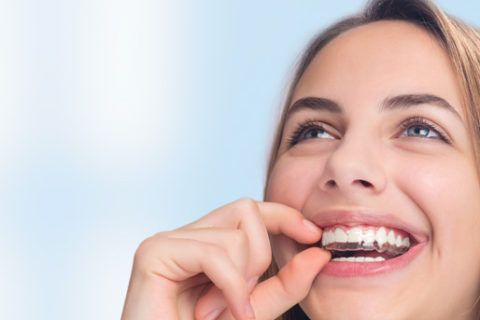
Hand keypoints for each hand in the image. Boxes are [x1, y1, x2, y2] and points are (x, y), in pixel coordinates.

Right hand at [121, 198, 330, 319]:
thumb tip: (319, 255)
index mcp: (205, 244)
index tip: (313, 234)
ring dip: (240, 282)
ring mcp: (167, 241)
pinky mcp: (154, 253)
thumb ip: (285, 284)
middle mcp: (185, 236)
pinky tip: (211, 314)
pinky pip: (214, 254)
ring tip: (215, 311)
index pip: (248, 210)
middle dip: (261, 254)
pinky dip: (229, 287)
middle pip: (245, 210)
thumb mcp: (254, 309)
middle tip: (246, 295)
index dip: (283, 214)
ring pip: (235, 236)